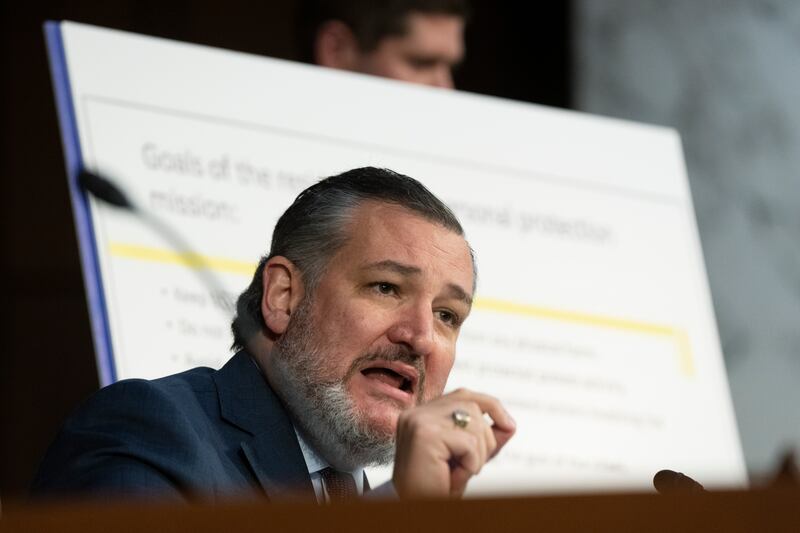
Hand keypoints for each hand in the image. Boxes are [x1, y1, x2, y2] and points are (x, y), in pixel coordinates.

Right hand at [392, 388, 515, 498]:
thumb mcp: (465, 457)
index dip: (490, 405)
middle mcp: (417, 412)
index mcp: (423, 413)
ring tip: (459, 472)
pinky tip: (453, 477)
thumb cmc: (435, 485)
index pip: (463, 395)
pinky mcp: (424, 434)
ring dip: (478, 454)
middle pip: (471, 405)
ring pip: (473, 422)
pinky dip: (470, 463)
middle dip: (486, 437)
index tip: (508, 425)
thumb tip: (510, 424)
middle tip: (472, 465)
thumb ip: (484, 438)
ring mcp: (419, 420)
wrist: (414, 509)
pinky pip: (468, 443)